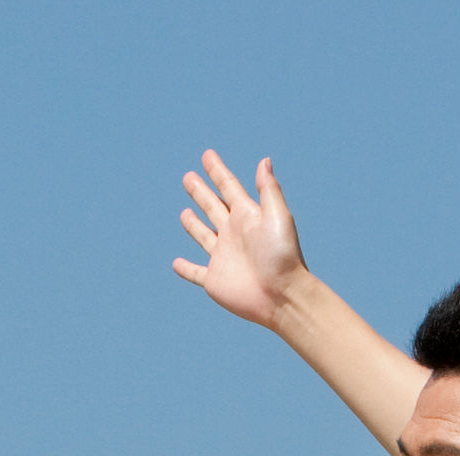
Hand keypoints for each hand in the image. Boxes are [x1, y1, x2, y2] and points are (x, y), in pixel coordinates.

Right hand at [172, 151, 308, 328]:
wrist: (282, 295)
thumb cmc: (283, 256)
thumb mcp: (278, 217)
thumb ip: (268, 190)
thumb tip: (264, 161)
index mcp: (247, 216)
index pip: (228, 187)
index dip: (217, 171)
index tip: (207, 155)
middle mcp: (233, 234)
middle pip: (212, 207)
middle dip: (201, 192)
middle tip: (189, 177)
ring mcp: (222, 257)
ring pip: (203, 235)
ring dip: (193, 224)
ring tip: (185, 213)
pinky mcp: (214, 279)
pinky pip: (195, 273)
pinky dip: (185, 268)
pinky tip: (176, 264)